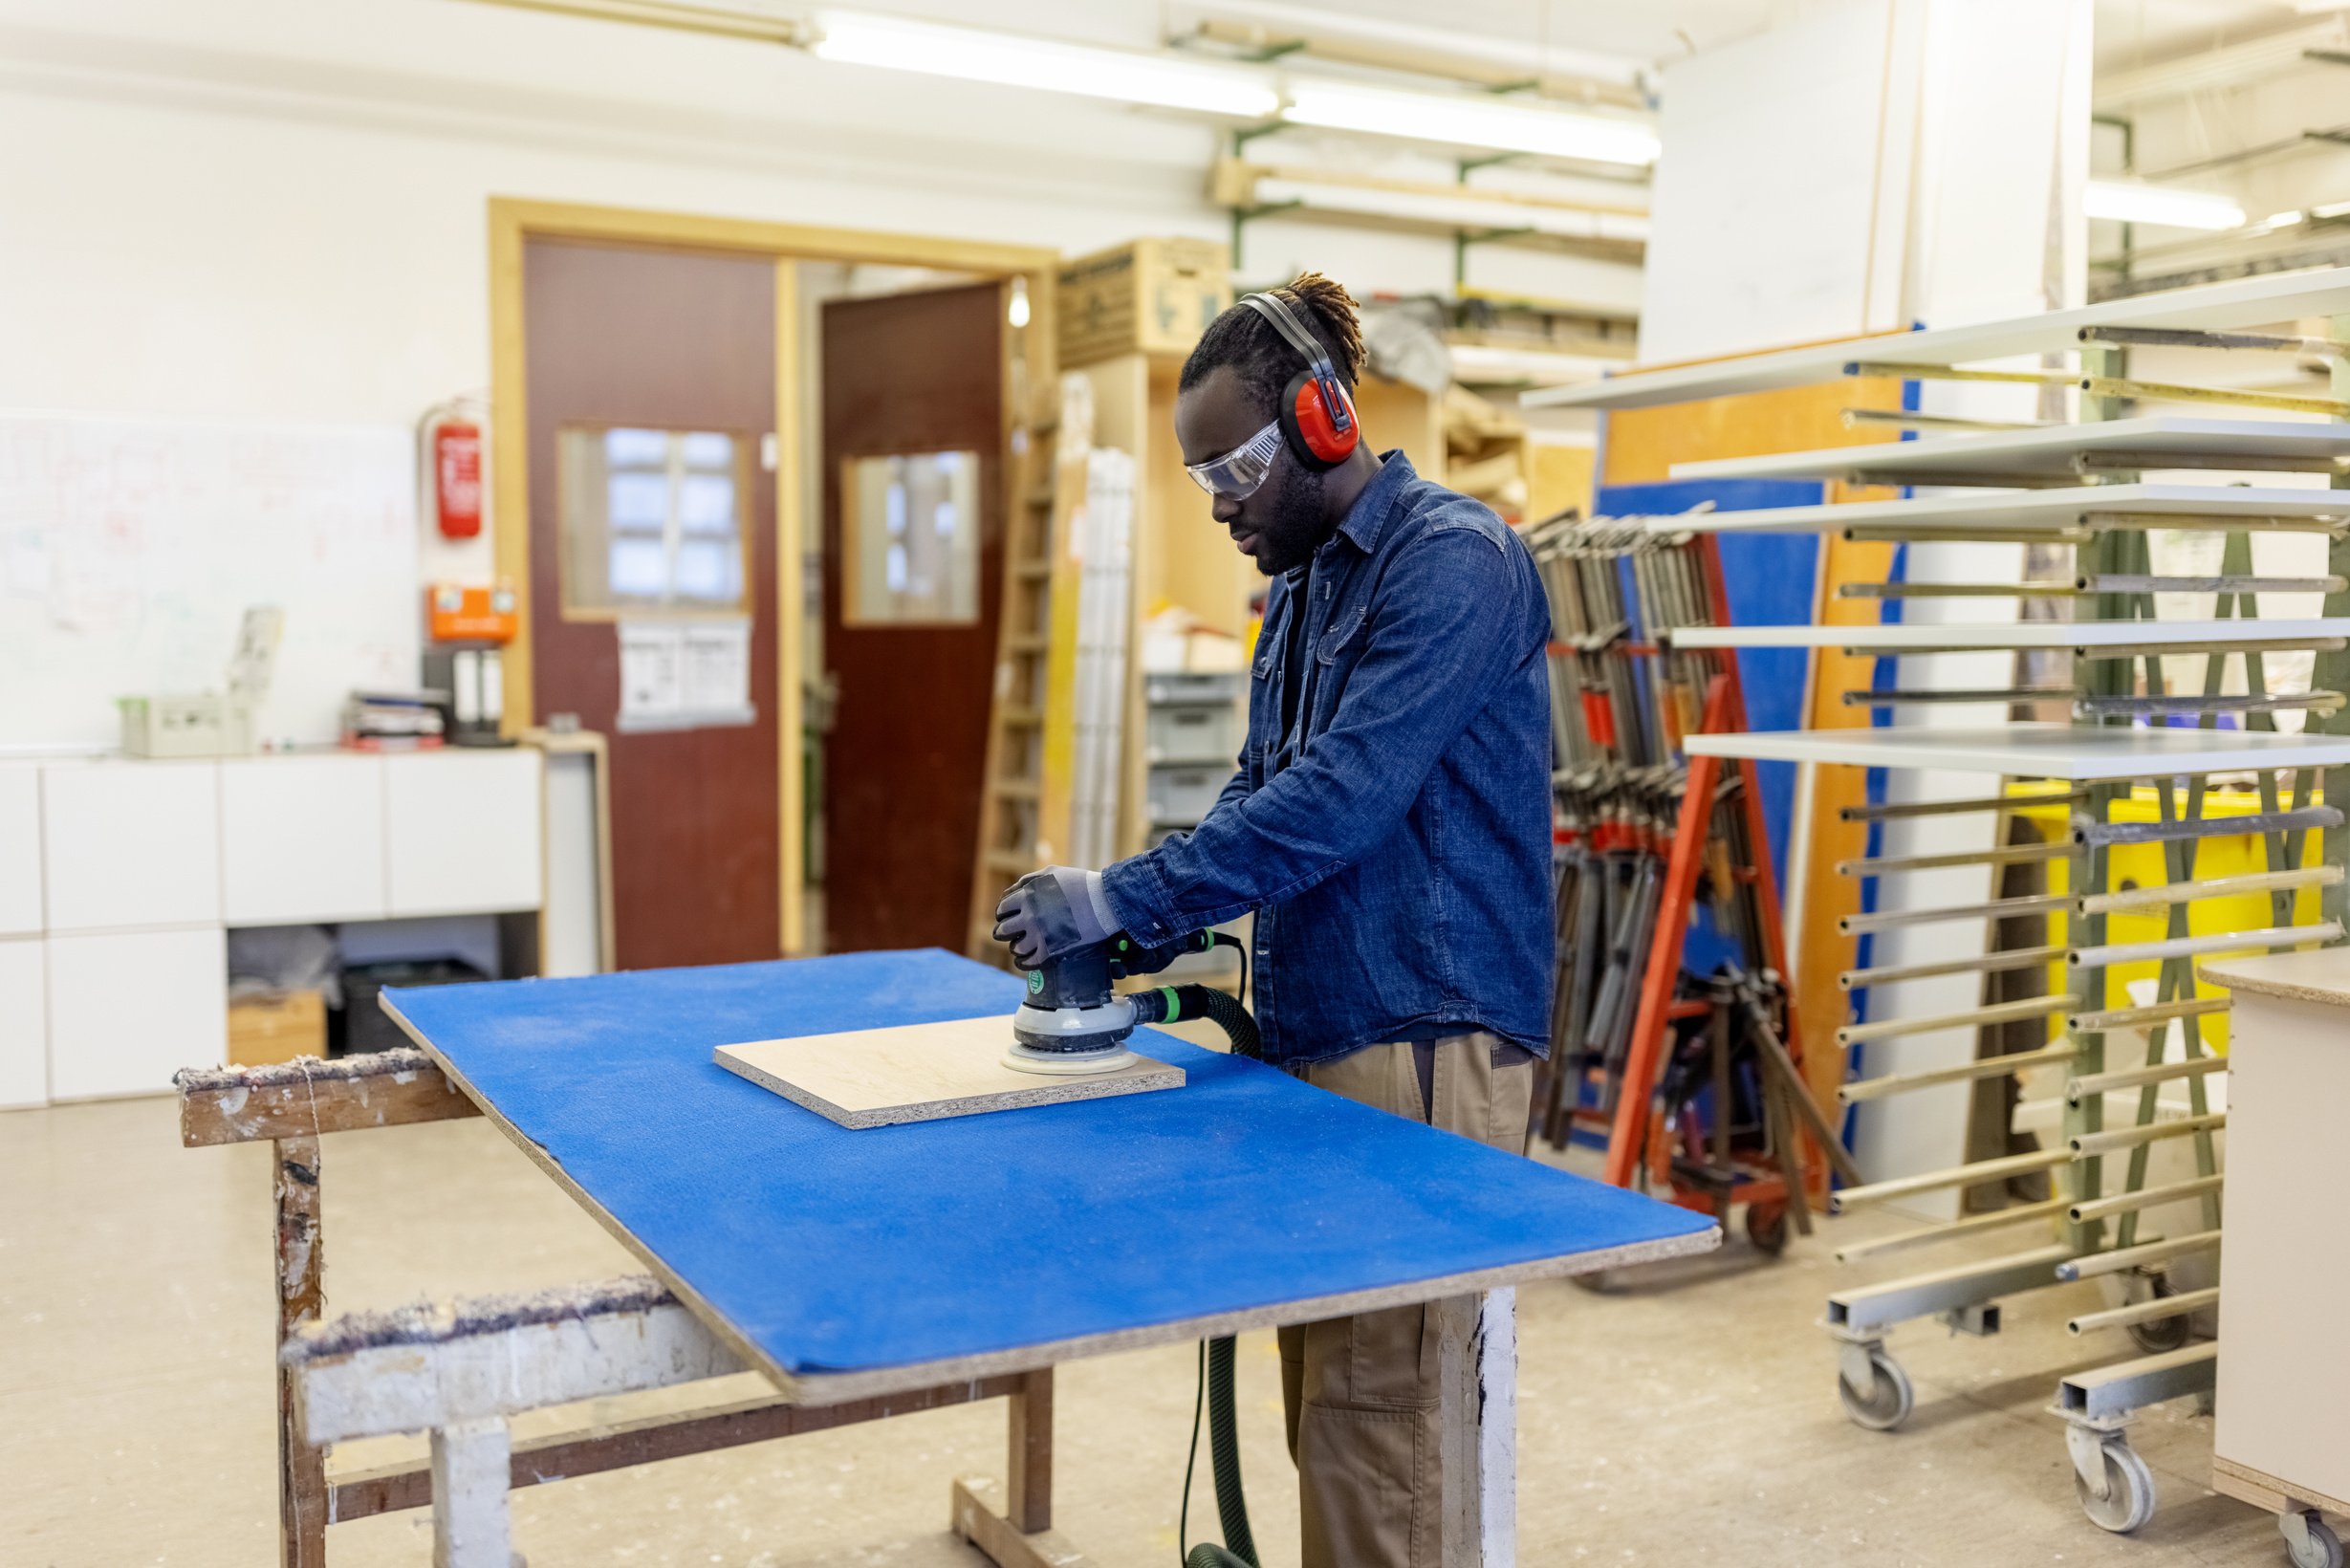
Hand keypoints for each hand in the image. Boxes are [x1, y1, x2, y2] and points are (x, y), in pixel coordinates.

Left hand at [992, 866, 1114, 968]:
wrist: (1104, 901)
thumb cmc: (1080, 884)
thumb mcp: (1051, 873)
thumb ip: (1028, 881)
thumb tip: (1012, 892)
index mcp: (1027, 896)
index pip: (1003, 909)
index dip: (1003, 914)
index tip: (1006, 918)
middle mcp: (1029, 916)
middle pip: (1004, 930)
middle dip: (1005, 932)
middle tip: (1010, 934)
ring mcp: (1039, 934)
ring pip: (1016, 947)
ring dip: (1016, 947)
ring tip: (1020, 946)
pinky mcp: (1051, 949)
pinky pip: (1030, 961)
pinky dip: (1024, 962)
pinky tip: (1024, 961)